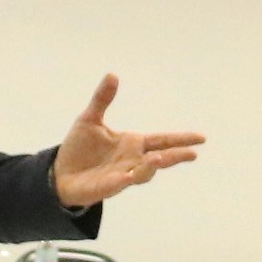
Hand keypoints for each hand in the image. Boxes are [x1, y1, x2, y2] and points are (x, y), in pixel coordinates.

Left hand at [53, 75, 204, 205]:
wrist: (60, 173)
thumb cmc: (79, 148)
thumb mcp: (90, 119)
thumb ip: (102, 99)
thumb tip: (112, 75)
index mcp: (133, 144)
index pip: (162, 140)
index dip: (181, 139)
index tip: (201, 138)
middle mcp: (132, 160)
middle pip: (160, 158)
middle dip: (176, 156)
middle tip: (193, 154)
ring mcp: (121, 175)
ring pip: (142, 173)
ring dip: (151, 167)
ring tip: (159, 159)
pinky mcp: (106, 187)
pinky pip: (117, 184)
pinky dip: (123, 181)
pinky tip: (128, 177)